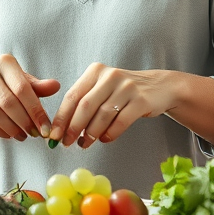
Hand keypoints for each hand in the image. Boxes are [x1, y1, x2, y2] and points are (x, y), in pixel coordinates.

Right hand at [0, 54, 59, 140]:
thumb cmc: (3, 84)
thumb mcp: (20, 81)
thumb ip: (37, 86)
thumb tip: (56, 86)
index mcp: (5, 62)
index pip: (23, 88)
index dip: (36, 110)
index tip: (46, 128)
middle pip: (9, 102)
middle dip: (25, 122)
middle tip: (35, 134)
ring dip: (12, 129)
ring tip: (23, 136)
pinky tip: (9, 135)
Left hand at [47, 63, 174, 147]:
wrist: (159, 87)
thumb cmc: (123, 92)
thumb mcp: (102, 88)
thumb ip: (84, 103)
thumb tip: (63, 129)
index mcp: (95, 71)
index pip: (72, 95)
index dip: (61, 117)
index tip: (54, 134)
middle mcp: (110, 76)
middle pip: (86, 106)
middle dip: (73, 127)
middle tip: (67, 143)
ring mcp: (127, 87)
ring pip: (103, 115)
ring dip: (91, 133)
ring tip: (85, 144)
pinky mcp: (141, 100)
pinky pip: (121, 121)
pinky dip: (110, 134)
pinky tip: (105, 139)